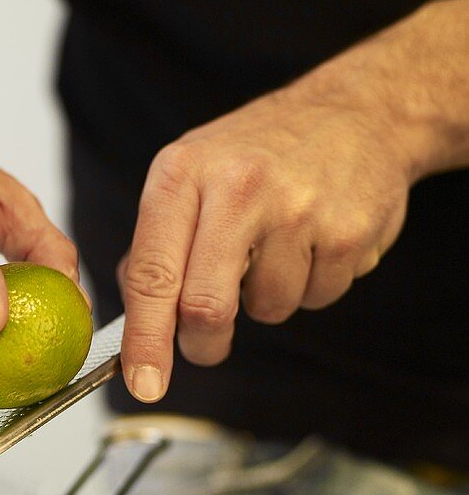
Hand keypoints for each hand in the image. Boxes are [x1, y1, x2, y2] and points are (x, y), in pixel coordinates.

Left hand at [119, 84, 413, 401]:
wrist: (359, 110)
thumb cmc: (261, 151)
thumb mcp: (193, 172)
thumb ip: (159, 241)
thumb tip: (135, 313)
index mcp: (184, 174)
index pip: (153, 273)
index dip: (146, 339)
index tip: (144, 384)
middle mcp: (238, 187)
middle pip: (206, 306)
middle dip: (203, 343)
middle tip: (207, 343)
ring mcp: (299, 209)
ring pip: (269, 309)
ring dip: (268, 300)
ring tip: (279, 249)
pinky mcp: (349, 231)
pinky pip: (319, 297)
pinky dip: (313, 284)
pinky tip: (316, 241)